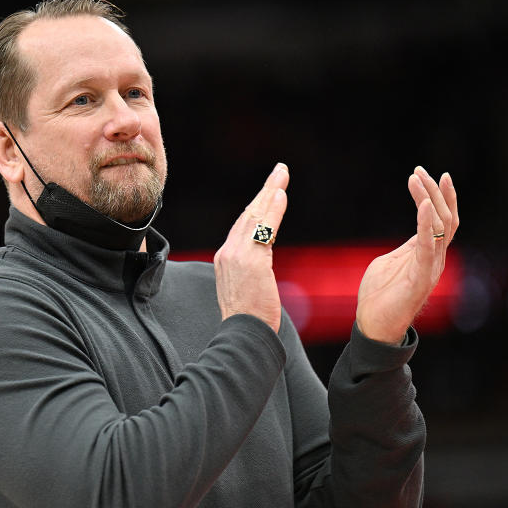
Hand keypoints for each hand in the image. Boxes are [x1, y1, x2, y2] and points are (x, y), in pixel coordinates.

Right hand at [214, 163, 288, 331]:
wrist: (243, 335)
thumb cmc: (249, 320)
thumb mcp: (246, 290)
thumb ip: (251, 273)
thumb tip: (261, 268)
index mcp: (226, 259)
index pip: (243, 226)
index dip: (257, 207)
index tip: (269, 192)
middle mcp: (228, 253)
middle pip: (248, 215)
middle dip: (264, 192)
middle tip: (280, 172)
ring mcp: (238, 256)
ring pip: (256, 217)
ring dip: (270, 193)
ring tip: (282, 176)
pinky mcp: (252, 261)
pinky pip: (265, 229)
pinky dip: (273, 211)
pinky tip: (281, 196)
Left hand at [355, 166, 459, 342]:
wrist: (373, 326)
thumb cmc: (379, 296)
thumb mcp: (391, 262)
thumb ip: (405, 247)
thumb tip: (413, 235)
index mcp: (427, 254)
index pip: (443, 221)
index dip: (442, 197)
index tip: (434, 174)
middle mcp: (434, 259)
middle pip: (444, 218)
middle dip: (434, 191)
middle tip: (419, 170)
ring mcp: (430, 268)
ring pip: (439, 227)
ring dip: (428, 199)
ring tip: (416, 178)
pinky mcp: (420, 277)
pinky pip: (427, 246)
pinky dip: (426, 223)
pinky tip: (423, 205)